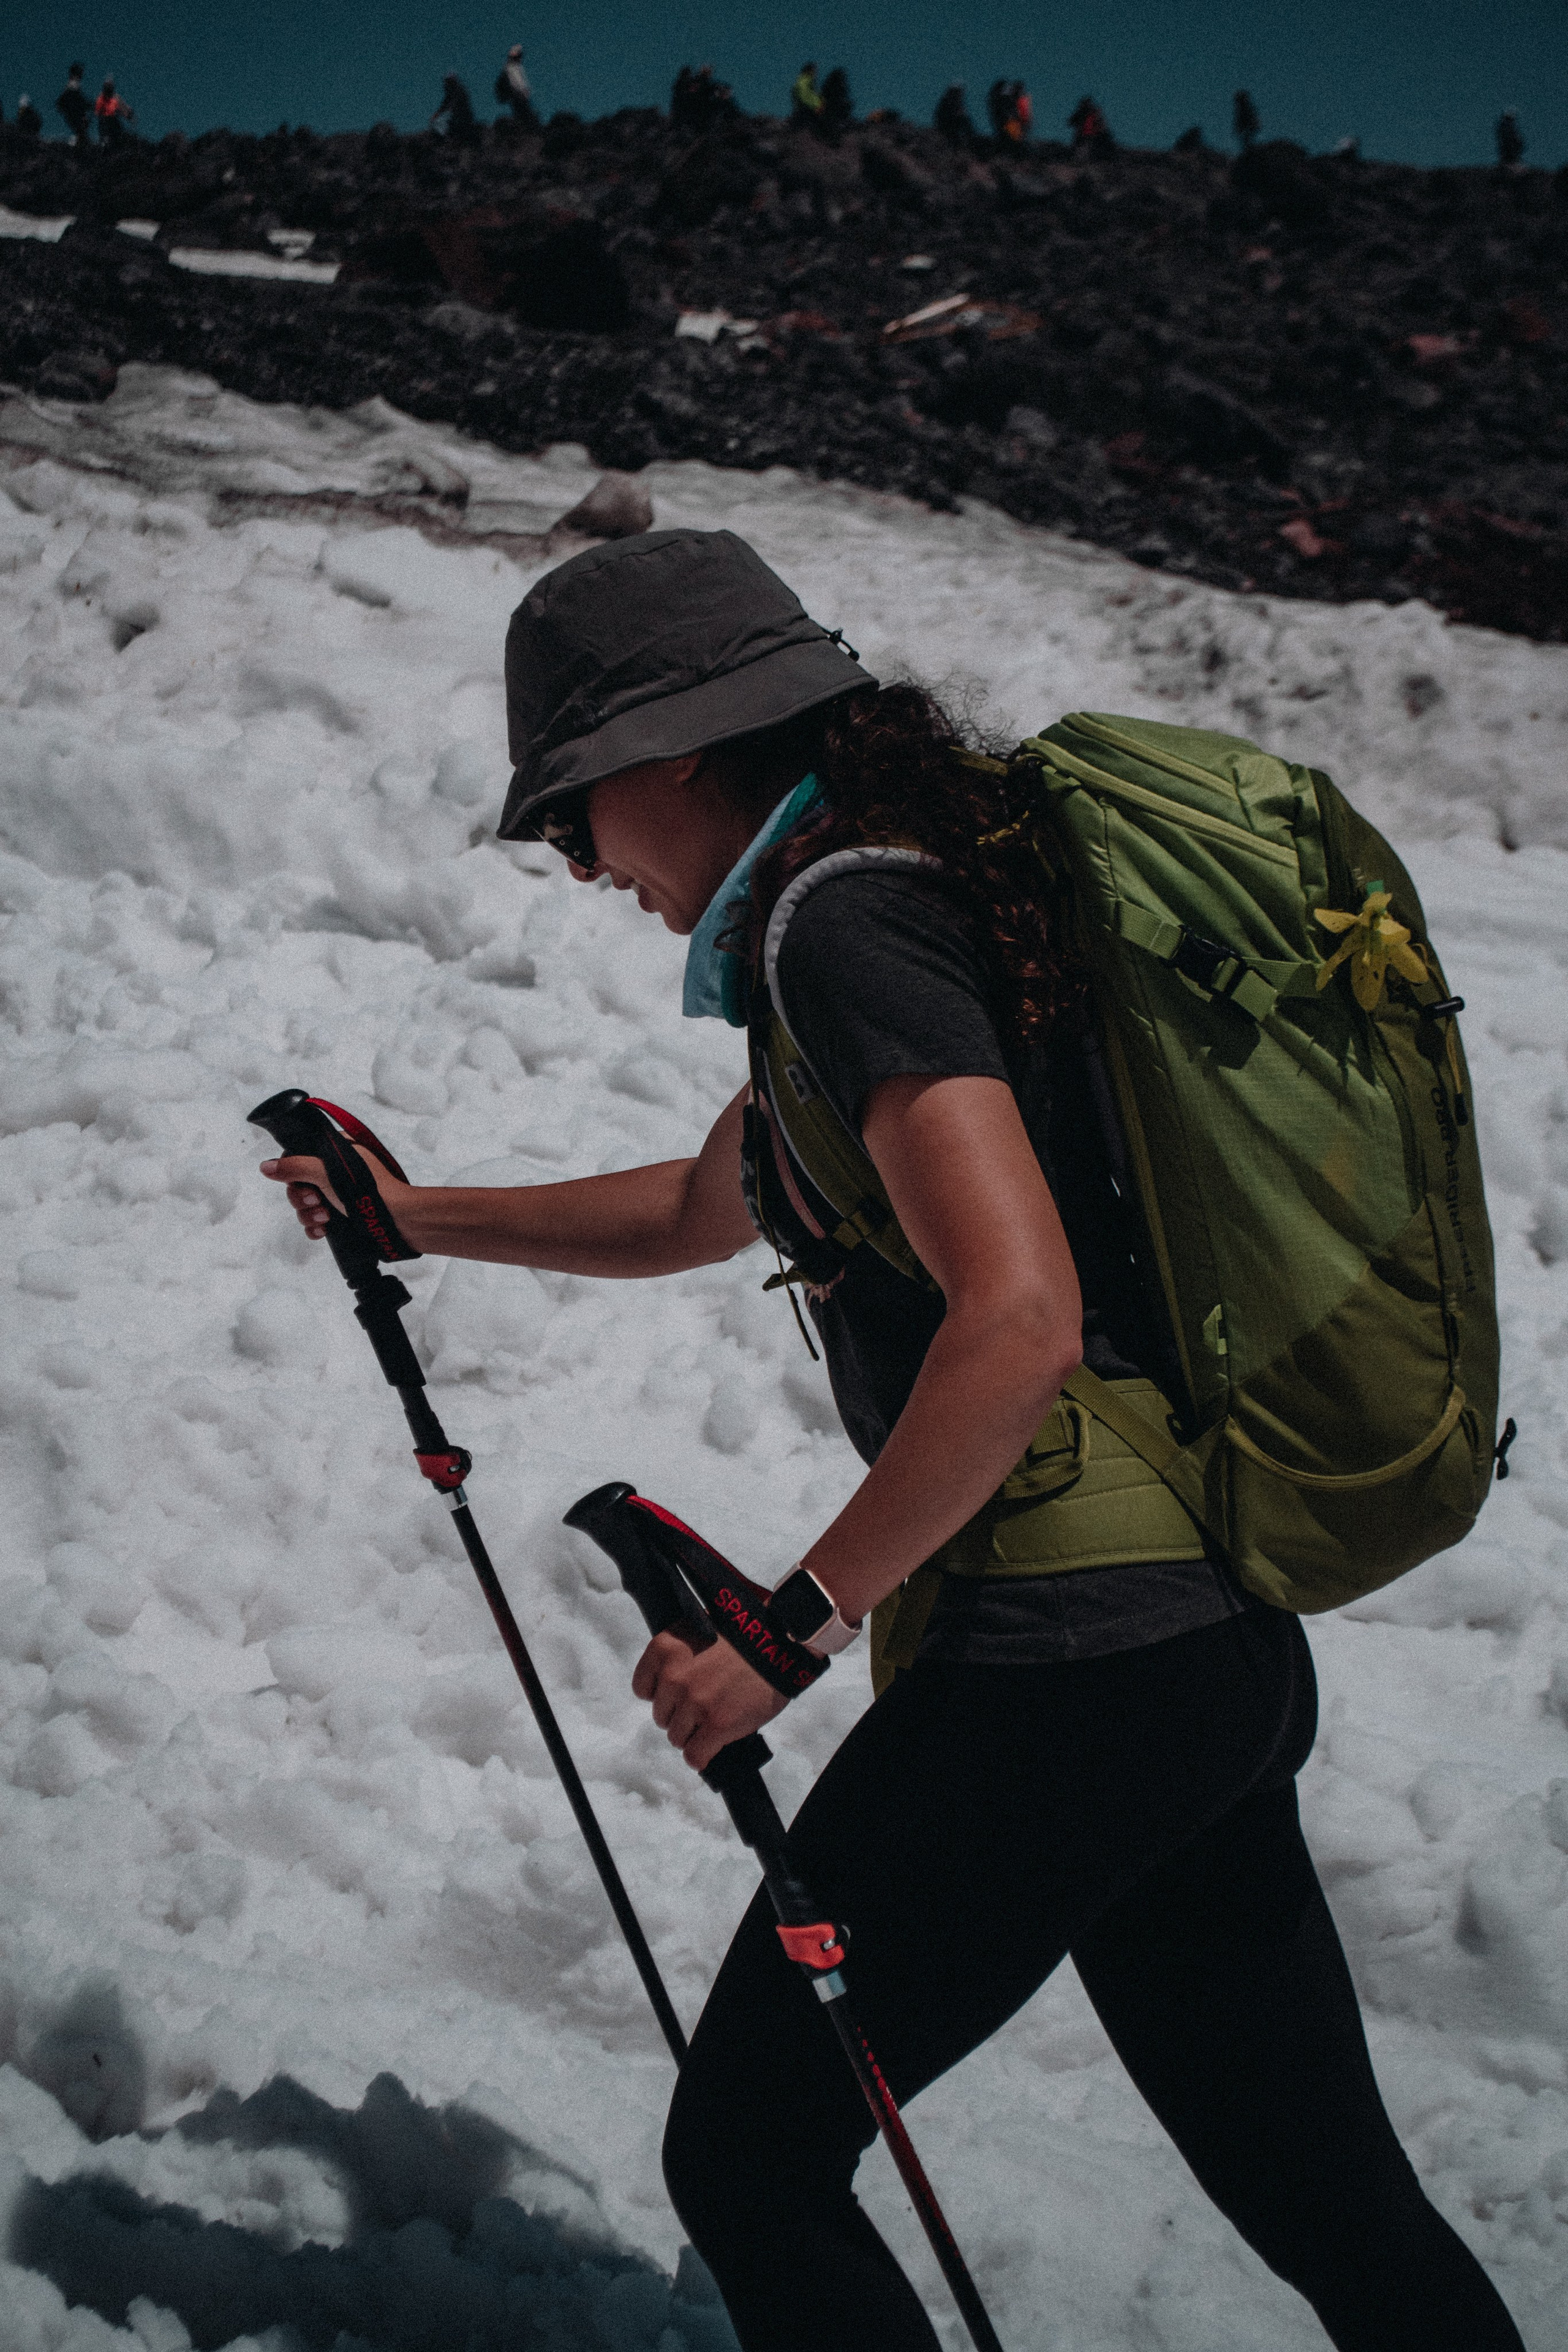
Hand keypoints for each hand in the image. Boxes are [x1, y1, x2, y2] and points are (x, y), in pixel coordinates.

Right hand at [258, 1145, 412, 1243]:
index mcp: (338, 1150)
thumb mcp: (326, 1172)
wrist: (398, 1221)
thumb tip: (265, 1166)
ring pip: (307, 1204)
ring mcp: (341, 1194)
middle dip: (302, 1197)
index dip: (294, 1171)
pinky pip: (317, 1221)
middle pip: (299, 1183)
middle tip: (316, 1200)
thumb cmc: (367, 1190)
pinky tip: (323, 1230)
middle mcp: (338, 1170)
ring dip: (310, 1213)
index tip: (301, 1181)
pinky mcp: (344, 1215)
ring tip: (326, 1217)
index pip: (300, 1156)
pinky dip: (316, 1226)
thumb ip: (294, 1167)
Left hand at [632, 1632, 789, 1772]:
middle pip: (661, 1716)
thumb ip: (680, 1654)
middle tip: (707, 1705)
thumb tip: (670, 1684)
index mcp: (665, 1648)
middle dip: (682, 1714)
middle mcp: (674, 1676)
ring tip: (716, 1721)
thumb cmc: (746, 1631)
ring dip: (695, 1735)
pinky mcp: (717, 1724)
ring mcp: (695, 1701)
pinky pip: (694, 1756)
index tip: (679, 1694)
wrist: (782, 1639)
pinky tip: (713, 1748)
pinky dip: (702, 1756)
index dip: (663, 1694)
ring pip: (677, 1738)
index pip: (642, 1688)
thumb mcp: (701, 1627)